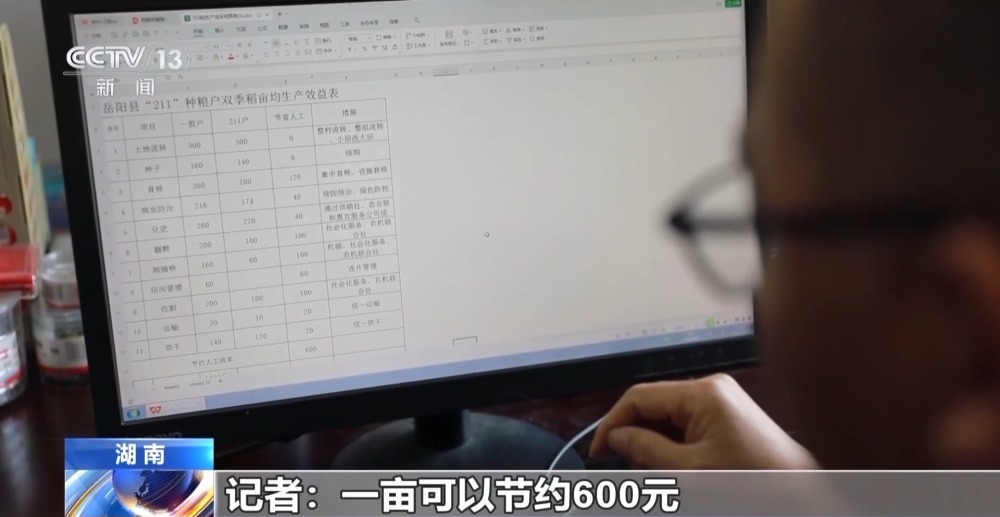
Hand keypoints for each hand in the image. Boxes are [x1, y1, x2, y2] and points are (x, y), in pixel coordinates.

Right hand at [589, 374, 817, 468]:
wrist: (804, 497)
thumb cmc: (757, 484)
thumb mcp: (691, 473)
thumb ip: (647, 451)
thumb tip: (616, 437)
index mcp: (703, 394)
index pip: (639, 397)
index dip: (612, 424)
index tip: (598, 452)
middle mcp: (712, 390)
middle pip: (653, 407)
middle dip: (636, 441)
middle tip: (632, 473)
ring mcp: (722, 403)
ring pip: (668, 421)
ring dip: (656, 449)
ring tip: (662, 479)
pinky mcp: (729, 419)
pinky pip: (687, 428)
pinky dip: (675, 450)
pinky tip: (678, 473)